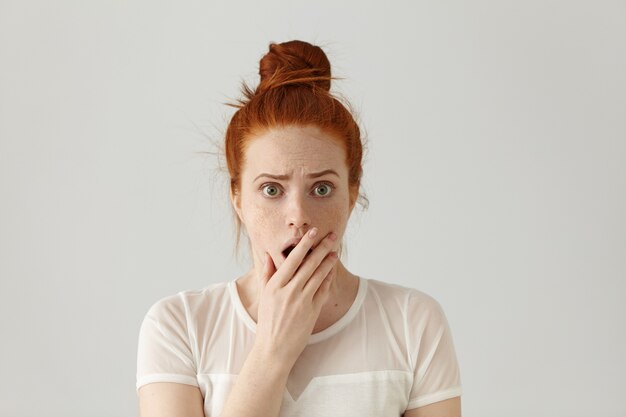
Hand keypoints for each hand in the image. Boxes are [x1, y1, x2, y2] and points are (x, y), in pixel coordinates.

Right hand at [254, 227, 338, 366]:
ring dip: (328, 261)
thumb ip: (267, 274)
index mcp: (275, 286)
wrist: (275, 348)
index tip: (313, 232)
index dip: (304, 244)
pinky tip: (332, 269)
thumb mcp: (264, 296)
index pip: (292, 259)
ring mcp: (302, 301)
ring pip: (319, 275)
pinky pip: (323, 290)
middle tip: (332, 235)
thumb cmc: (268, 321)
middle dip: (322, 247)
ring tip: (335, 250)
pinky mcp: (313, 311)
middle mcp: (289, 292)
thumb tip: (269, 255)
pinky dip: (328, 278)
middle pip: (309, 264)